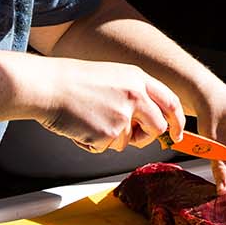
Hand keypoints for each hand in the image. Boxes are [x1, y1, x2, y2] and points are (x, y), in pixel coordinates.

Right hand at [36, 59, 185, 152]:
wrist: (48, 86)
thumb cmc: (72, 81)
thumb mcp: (113, 76)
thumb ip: (135, 93)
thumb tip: (149, 116)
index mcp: (138, 78)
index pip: (170, 102)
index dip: (176, 120)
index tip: (176, 133)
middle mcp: (135, 96)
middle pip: (157, 127)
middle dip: (146, 136)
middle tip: (128, 135)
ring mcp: (123, 115)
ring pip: (129, 141)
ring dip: (112, 138)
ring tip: (91, 119)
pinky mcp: (109, 133)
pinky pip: (107, 148)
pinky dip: (93, 143)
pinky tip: (81, 126)